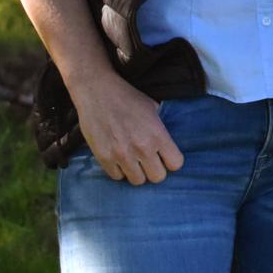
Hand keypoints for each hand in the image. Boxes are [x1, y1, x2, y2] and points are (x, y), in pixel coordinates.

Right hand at [68, 70, 183, 184]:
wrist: (97, 91)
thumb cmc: (127, 97)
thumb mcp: (153, 108)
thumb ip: (161, 129)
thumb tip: (168, 145)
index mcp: (157, 134)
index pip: (176, 164)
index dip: (171, 160)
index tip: (165, 156)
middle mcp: (141, 148)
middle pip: (158, 177)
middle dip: (155, 169)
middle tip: (149, 160)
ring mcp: (121, 154)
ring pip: (138, 181)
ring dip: (137, 172)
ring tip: (133, 160)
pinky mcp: (103, 157)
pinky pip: (117, 177)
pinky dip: (119, 170)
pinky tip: (118, 158)